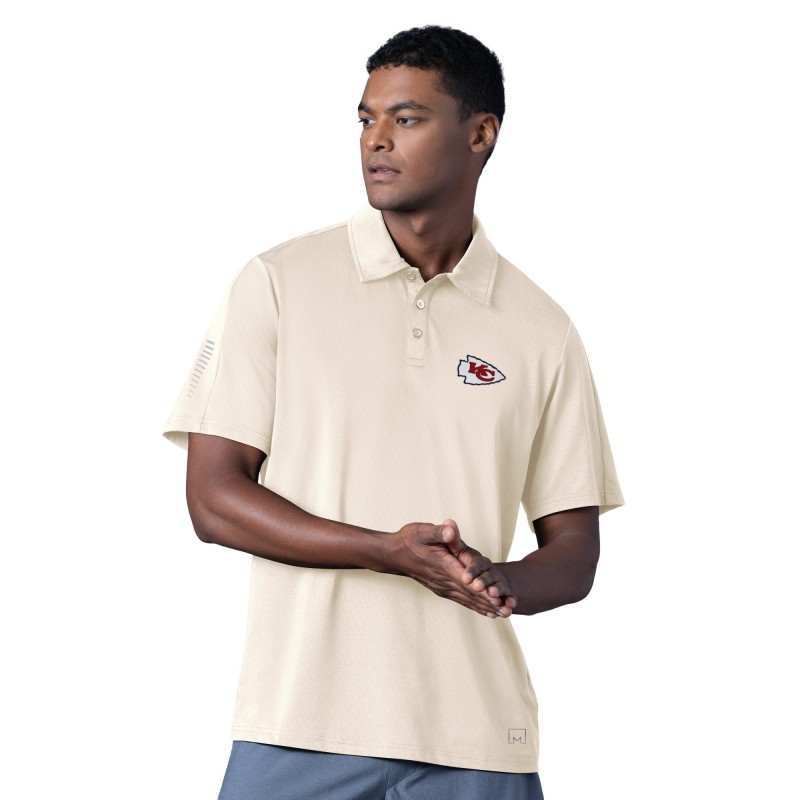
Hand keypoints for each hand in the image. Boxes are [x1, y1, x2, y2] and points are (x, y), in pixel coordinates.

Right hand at [386, 520, 512, 616]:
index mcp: (443, 565)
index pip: (465, 579)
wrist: (394, 554)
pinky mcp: (442, 589)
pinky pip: (461, 600)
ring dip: (485, 607)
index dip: (481, 588)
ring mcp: (442, 587)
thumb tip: (451, 530)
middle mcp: (444, 580)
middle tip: (508, 610)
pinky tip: (488, 612)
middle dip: (489, 602)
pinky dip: (475, 606)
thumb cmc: (409, 539)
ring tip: (503, 614)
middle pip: (470, 594)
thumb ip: (440, 532)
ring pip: (467, 600)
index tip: (497, 596)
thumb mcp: (423, 531)